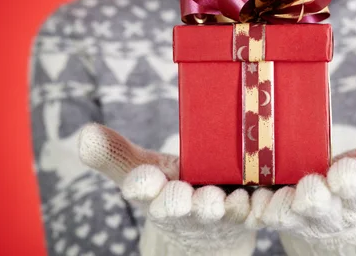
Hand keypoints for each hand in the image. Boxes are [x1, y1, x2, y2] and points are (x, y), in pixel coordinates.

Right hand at [78, 123, 255, 255]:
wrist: (208, 222)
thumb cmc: (174, 188)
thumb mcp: (142, 171)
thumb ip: (116, 155)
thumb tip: (85, 134)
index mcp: (159, 195)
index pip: (145, 191)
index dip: (144, 186)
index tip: (143, 180)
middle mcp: (189, 210)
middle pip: (186, 209)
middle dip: (187, 204)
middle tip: (191, 196)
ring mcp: (224, 214)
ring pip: (227, 214)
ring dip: (229, 209)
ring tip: (232, 201)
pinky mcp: (254, 212)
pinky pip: (263, 212)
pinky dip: (267, 207)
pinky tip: (271, 198)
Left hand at [250, 122, 355, 255]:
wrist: (334, 220)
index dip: (352, 182)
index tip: (345, 174)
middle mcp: (325, 208)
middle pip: (318, 206)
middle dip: (313, 198)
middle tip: (310, 189)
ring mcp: (294, 213)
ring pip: (283, 214)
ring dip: (277, 207)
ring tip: (270, 197)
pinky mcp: (268, 211)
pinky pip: (254, 213)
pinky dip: (246, 208)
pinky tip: (239, 199)